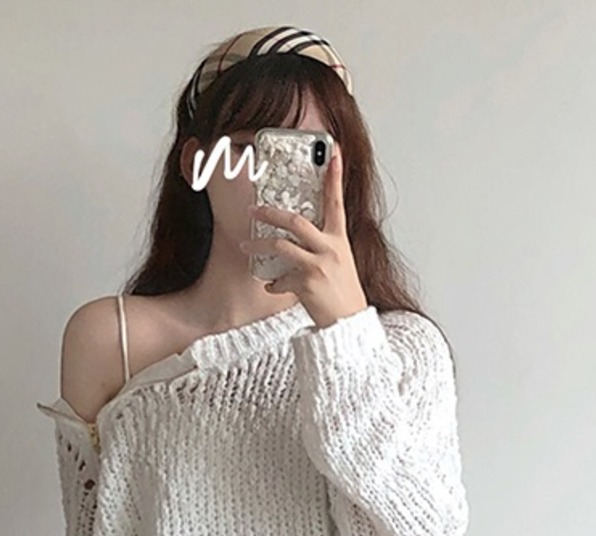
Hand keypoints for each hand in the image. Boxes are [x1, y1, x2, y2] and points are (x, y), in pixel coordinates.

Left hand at [238, 141, 368, 329]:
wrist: (348, 324)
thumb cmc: (342, 294)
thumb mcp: (339, 263)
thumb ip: (321, 247)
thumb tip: (297, 239)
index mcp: (339, 239)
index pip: (336, 201)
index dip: (334, 176)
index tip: (332, 151)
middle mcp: (330, 248)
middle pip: (295, 221)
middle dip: (271, 213)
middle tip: (253, 210)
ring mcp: (318, 265)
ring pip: (281, 246)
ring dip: (259, 246)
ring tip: (246, 246)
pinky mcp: (307, 284)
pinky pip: (280, 279)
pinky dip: (273, 285)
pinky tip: (273, 288)